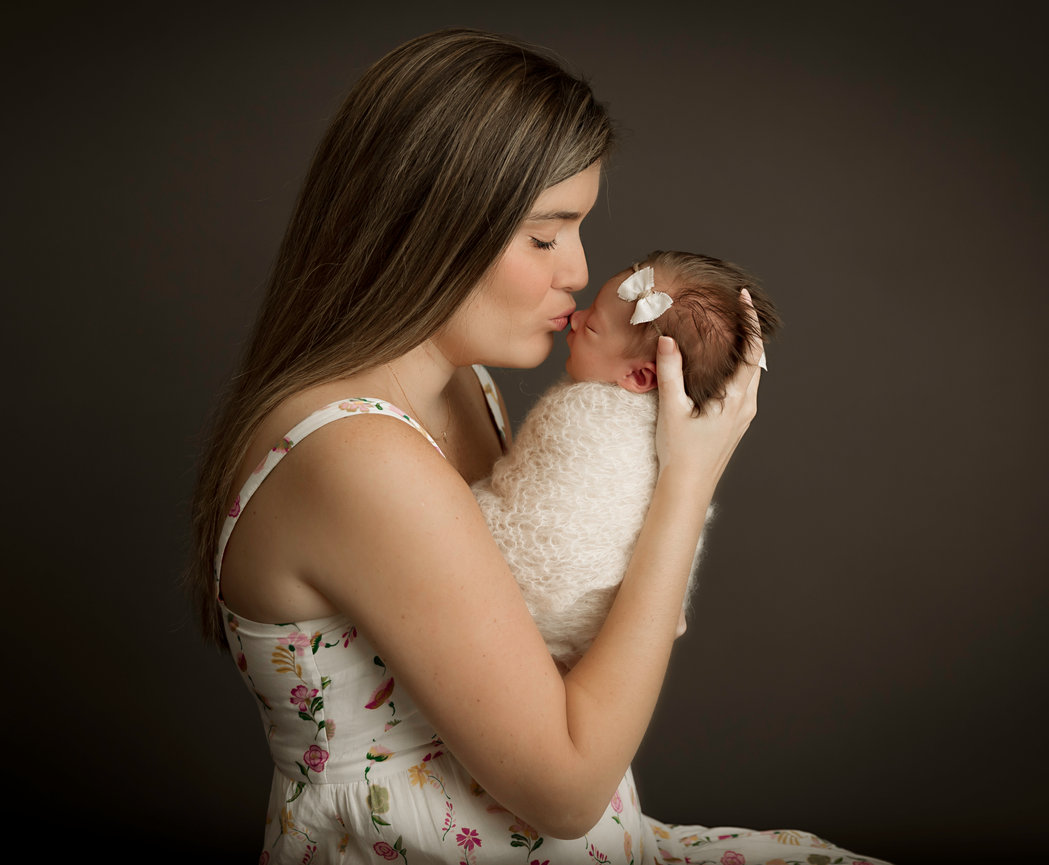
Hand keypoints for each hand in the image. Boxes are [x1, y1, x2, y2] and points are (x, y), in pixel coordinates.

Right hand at [654, 288, 761, 483]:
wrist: (689, 487)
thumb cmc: (681, 452)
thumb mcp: (672, 409)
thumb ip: (671, 372)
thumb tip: (668, 340)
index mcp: (735, 398)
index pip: (751, 350)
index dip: (749, 321)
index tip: (743, 298)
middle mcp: (746, 403)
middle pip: (755, 357)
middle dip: (747, 330)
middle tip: (734, 306)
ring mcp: (744, 413)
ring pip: (750, 372)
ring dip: (743, 349)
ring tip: (727, 328)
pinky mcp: (737, 421)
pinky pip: (743, 385)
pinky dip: (736, 366)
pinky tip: (720, 362)